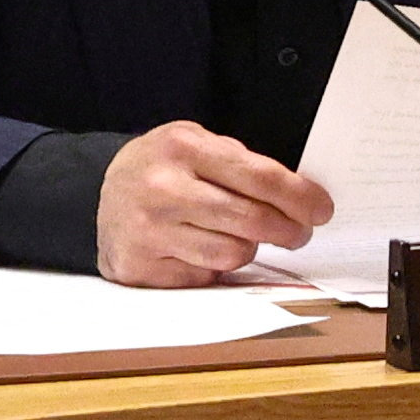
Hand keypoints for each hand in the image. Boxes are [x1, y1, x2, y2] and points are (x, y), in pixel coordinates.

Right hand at [96, 121, 333, 287]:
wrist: (98, 193)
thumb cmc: (162, 166)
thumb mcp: (195, 143)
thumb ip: (239, 164)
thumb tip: (296, 195)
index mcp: (184, 147)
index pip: (258, 176)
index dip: (299, 196)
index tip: (321, 208)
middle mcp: (164, 189)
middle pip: (250, 220)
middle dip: (288, 229)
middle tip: (300, 232)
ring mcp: (150, 231)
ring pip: (232, 254)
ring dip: (248, 247)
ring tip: (242, 235)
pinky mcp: (142, 267)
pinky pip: (204, 276)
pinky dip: (214, 266)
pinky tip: (203, 248)